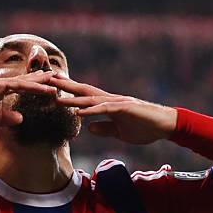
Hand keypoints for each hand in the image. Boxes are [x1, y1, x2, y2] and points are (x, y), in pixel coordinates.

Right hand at [0, 70, 56, 129]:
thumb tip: (21, 118)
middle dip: (41, 80)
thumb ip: (3, 119)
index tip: (46, 89)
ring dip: (42, 82)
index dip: (33, 88)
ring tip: (57, 80)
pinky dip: (33, 86)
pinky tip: (45, 86)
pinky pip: (19, 86)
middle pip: (25, 82)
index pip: (19, 89)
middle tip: (57, 78)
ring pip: (25, 82)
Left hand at [52, 74, 176, 144]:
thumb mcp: (120, 131)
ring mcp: (117, 102)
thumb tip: (89, 128)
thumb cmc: (145, 128)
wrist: (166, 125)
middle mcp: (110, 100)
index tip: (52, 88)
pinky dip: (90, 111)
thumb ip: (105, 128)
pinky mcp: (125, 109)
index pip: (84, 97)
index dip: (68, 92)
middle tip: (47, 80)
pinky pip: (104, 110)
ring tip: (56, 97)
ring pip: (91, 99)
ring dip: (73, 98)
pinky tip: (78, 112)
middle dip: (65, 86)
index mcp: (108, 105)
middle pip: (84, 91)